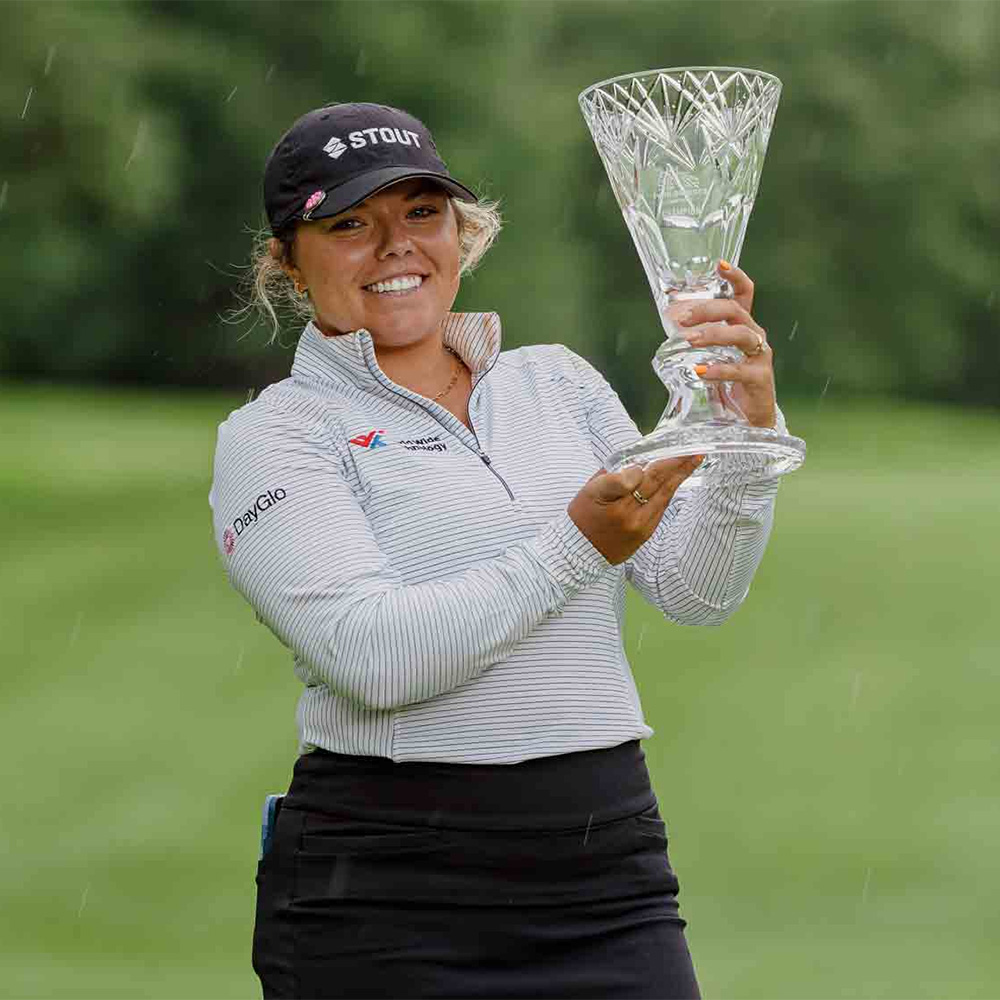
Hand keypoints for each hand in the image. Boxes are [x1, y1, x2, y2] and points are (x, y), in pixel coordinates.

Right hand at [568, 455, 703, 564]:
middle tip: (692, 448)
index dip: (638, 468)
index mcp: (603, 497)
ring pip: (664, 494)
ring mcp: (638, 524)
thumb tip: (639, 460)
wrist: (582, 551)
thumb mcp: (589, 488)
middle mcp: (623, 512)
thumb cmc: (584, 514)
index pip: (627, 478)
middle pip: (654, 482)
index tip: (644, 460)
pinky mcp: (646, 533)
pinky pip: (662, 507)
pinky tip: (679, 478)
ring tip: (695, 458)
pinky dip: (670, 490)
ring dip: (681, 475)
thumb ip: (614, 473)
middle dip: (675, 463)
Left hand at [669, 262, 776, 428]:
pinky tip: (700, 372)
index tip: (720, 264)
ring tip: (688, 341)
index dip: (735, 277)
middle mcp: (755, 336)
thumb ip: (698, 337)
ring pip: (740, 335)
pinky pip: (740, 370)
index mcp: (744, 326)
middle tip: (682, 318)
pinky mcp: (760, 379)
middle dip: (707, 309)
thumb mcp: (714, 355)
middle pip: (736, 311)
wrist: (751, 420)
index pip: (745, 294)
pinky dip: (719, 370)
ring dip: (712, 335)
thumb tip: (669, 320)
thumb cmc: (730, 384)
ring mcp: (760, 357)